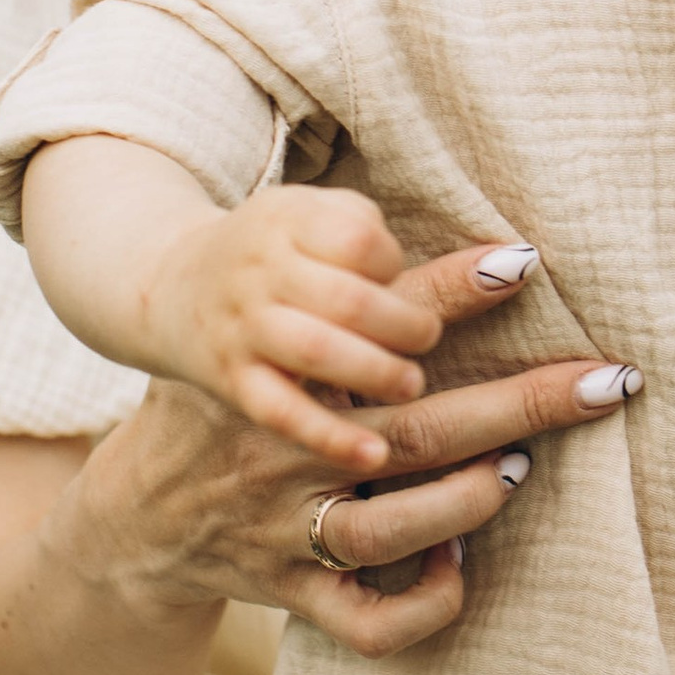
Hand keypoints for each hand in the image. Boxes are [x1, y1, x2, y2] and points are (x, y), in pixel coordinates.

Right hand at [79, 237, 642, 662]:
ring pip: (389, 528)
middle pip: (419, 424)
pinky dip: (420, 605)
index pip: (380, 322)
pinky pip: (364, 622)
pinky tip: (457, 569)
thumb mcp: (253, 345)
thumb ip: (327, 302)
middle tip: (606, 380)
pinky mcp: (291, 592)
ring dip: (466, 502)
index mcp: (286, 378)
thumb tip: (416, 239)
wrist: (130, 520)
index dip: (451, 289)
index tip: (523, 261)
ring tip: (517, 468)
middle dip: (522, 401)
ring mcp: (288, 529)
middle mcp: (290, 451)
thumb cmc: (218, 413)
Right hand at [148, 185, 441, 473]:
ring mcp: (245, 331)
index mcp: (288, 221)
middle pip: (349, 298)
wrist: (166, 290)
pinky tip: (374, 455)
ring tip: (412, 384)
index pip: (359, 240)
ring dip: (377, 370)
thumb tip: (508, 267)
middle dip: (405, 324)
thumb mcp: (313, 220)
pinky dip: (330, 434)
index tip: (403, 283)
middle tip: (426, 341)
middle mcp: (263, 272)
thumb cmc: (273, 254)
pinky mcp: (234, 384)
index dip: (395, 266)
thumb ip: (387, 238)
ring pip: (319, 352)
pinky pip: (280, 412)